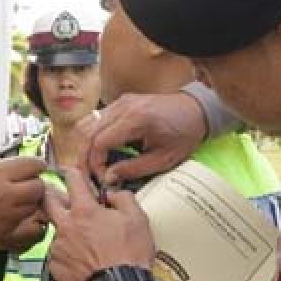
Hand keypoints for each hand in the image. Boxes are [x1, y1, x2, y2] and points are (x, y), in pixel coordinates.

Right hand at [0, 157, 45, 257]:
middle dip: (34, 185)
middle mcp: (2, 195)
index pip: (32, 165)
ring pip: (33, 207)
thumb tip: (13, 170)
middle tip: (26, 185)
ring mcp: (3, 216)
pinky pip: (22, 224)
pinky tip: (7, 215)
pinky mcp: (1, 234)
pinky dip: (19, 219)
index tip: (34, 168)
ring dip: (28, 203)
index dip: (35, 166)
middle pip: (38, 187)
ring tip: (14, 201)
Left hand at [43, 166, 155, 280]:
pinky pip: (57, 255)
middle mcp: (66, 227)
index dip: (73, 173)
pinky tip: (81, 260)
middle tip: (59, 196)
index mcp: (85, 211)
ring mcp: (58, 248)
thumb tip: (114, 195)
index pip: (73, 180)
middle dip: (51, 194)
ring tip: (84, 242)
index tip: (71, 173)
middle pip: (48, 201)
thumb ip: (123, 198)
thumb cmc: (129, 259)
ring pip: (55, 231)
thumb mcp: (137, 219)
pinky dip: (67, 254)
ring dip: (65, 231)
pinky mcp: (55, 268)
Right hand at [85, 93, 205, 187]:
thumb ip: (134, 169)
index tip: (102, 178)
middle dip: (84, 157)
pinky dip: (92, 136)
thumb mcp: (163, 159)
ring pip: (87, 123)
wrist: (196, 110)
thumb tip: (108, 178)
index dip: (94, 163)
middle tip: (89, 176)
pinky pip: (96, 119)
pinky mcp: (120, 102)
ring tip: (91, 165)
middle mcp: (123, 106)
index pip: (99, 142)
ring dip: (85, 145)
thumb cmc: (184, 135)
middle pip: (87, 132)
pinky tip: (98, 151)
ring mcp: (120, 101)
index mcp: (135, 120)